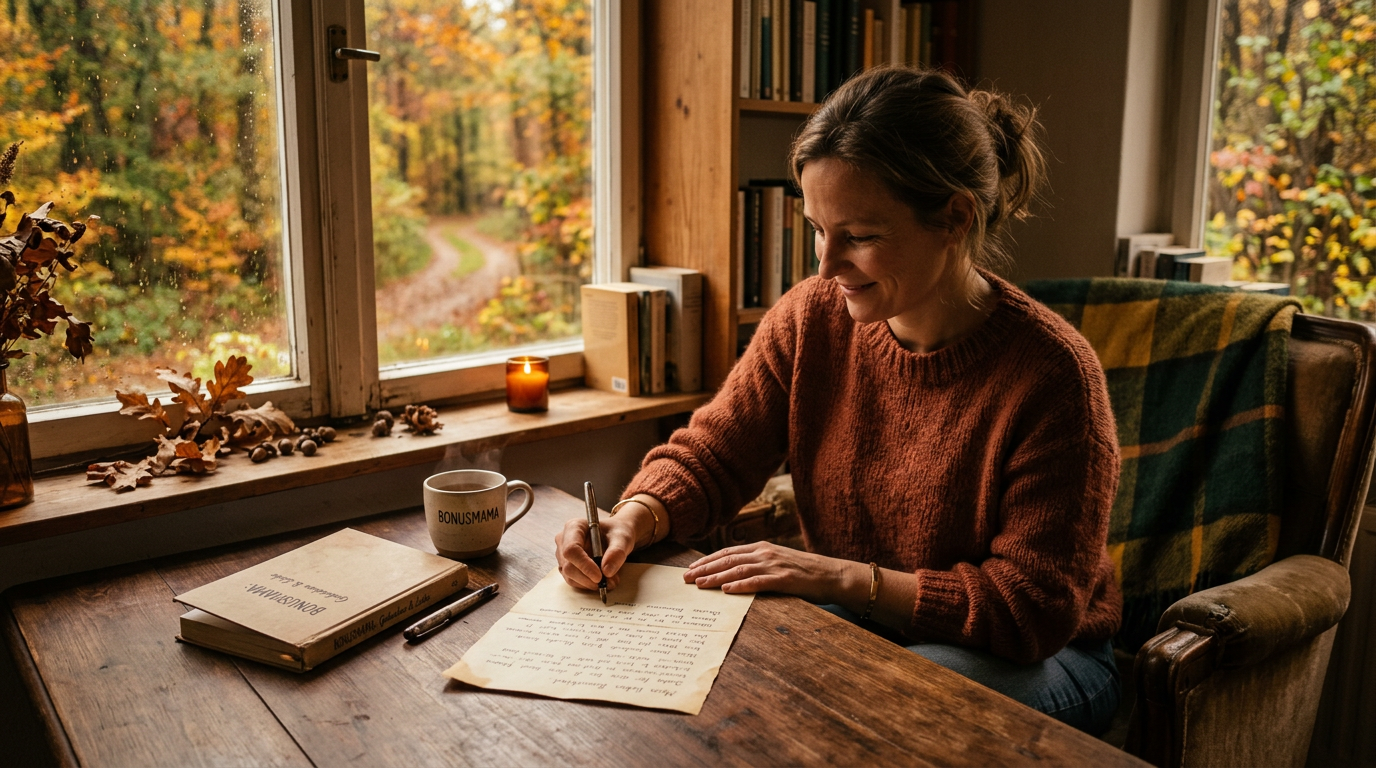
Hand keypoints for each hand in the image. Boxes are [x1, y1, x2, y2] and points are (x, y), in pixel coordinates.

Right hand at [554, 511, 639, 591]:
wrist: (615, 537)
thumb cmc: (617, 533)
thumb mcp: (623, 538)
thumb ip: (617, 552)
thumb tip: (607, 571)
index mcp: (574, 527)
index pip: (571, 549)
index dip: (584, 565)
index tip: (599, 576)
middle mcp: (564, 540)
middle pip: (568, 566)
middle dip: (588, 578)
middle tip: (610, 582)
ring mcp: (563, 555)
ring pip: (570, 576)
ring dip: (590, 583)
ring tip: (611, 580)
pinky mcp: (566, 567)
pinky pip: (574, 581)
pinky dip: (588, 585)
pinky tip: (603, 580)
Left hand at [683, 542, 868, 603]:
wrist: (832, 574)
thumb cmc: (803, 571)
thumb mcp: (777, 562)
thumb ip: (757, 565)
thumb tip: (733, 575)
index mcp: (762, 548)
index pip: (728, 552)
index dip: (707, 560)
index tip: (691, 568)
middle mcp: (765, 553)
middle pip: (728, 560)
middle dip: (705, 569)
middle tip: (686, 578)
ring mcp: (775, 565)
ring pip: (739, 570)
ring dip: (717, 578)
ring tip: (700, 585)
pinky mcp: (785, 579)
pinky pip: (758, 582)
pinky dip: (741, 586)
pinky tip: (728, 591)